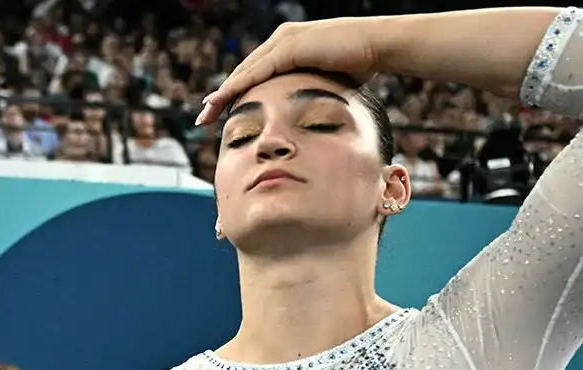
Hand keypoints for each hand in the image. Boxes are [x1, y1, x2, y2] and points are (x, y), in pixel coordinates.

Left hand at [198, 17, 382, 124]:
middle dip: (222, 96)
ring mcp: (283, 41)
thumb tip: (310, 117)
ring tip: (206, 114)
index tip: (221, 113)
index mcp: (288, 46)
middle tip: (203, 117)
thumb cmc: (360, 64)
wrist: (378, 45)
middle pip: (243, 72)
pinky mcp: (289, 47)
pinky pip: (256, 72)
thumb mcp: (328, 81)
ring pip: (244, 72)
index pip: (255, 73)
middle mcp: (281, 39)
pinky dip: (237, 87)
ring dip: (223, 94)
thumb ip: (312, 91)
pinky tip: (222, 101)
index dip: (236, 93)